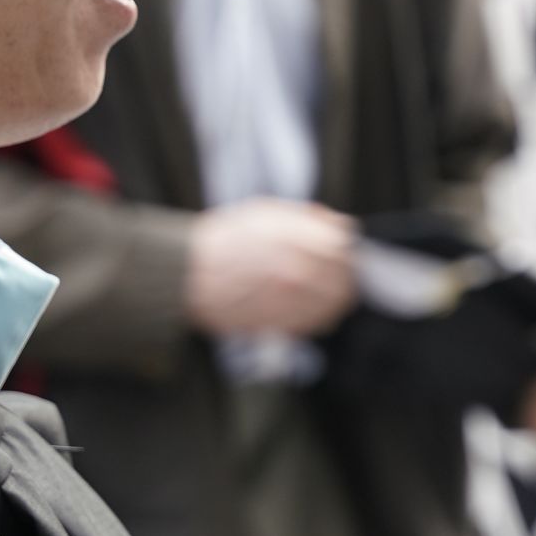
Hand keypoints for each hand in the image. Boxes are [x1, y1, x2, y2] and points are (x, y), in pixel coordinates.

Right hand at [187, 201, 359, 338]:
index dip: (344, 245)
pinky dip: (321, 314)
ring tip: (324, 289)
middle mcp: (302, 269)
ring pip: (336, 301)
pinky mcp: (283, 322)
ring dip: (336, 294)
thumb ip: (308, 219)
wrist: (190, 274)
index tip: (340, 248)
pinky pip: (318, 322)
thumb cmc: (225, 241)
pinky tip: (311, 306)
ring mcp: (293, 300)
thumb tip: (341, 225)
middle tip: (336, 270)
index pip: (345, 243)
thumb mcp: (267, 213)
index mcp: (300, 238)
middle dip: (344, 270)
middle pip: (346, 274)